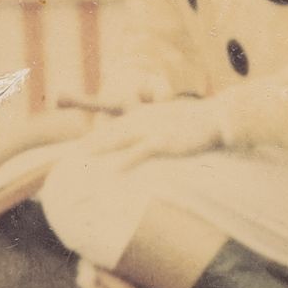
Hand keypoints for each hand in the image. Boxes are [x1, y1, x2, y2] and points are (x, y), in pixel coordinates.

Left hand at [60, 97, 221, 171]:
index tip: (77, 148)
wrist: (216, 118)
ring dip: (100, 148)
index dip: (94, 137)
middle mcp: (142, 120)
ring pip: (120, 139)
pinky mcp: (164, 141)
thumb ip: (155, 128)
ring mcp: (152, 130)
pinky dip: (127, 160)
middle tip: (70, 155)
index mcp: (142, 116)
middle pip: (110, 133)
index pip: (112, 126)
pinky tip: (115, 171)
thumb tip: (145, 144)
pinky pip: (141, 152)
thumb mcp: (170, 122)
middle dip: (90, 143)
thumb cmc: (194, 123)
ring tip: (82, 158)